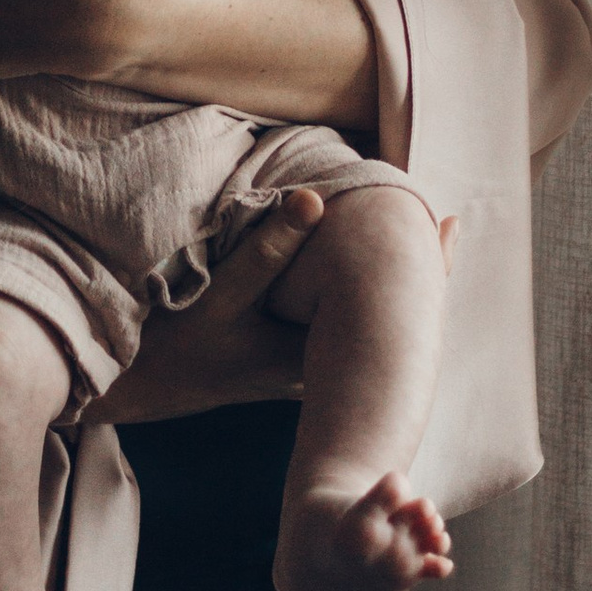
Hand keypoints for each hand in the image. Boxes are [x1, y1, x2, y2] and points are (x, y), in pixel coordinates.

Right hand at [94, 199, 461, 427]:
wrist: (142, 391)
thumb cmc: (179, 347)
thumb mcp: (223, 296)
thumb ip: (268, 249)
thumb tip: (316, 199)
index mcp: (319, 353)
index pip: (390, 312)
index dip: (426, 269)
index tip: (449, 223)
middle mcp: (320, 368)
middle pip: (386, 320)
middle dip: (416, 275)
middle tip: (448, 225)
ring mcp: (304, 369)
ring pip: (363, 327)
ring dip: (383, 289)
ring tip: (414, 241)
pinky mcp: (287, 365)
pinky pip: (337, 326)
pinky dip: (352, 298)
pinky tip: (355, 272)